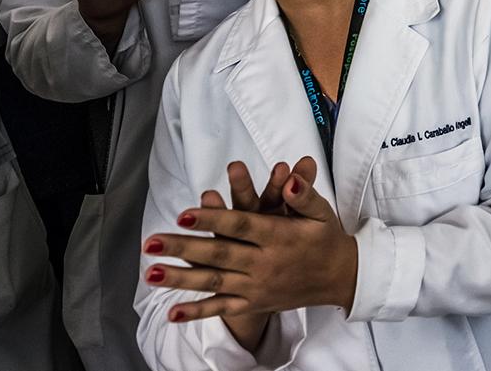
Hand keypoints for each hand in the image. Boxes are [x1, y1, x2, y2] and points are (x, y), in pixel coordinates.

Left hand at [142, 157, 357, 322]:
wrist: (340, 278)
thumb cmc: (325, 238)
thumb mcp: (321, 212)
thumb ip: (304, 193)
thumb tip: (291, 177)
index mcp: (280, 236)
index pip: (241, 225)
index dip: (213, 220)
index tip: (185, 214)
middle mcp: (265, 263)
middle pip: (220, 255)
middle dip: (183, 248)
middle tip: (151, 242)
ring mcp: (258, 286)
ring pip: (215, 283)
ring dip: (181, 279)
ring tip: (151, 273)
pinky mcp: (255, 303)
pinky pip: (223, 309)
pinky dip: (198, 312)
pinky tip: (172, 313)